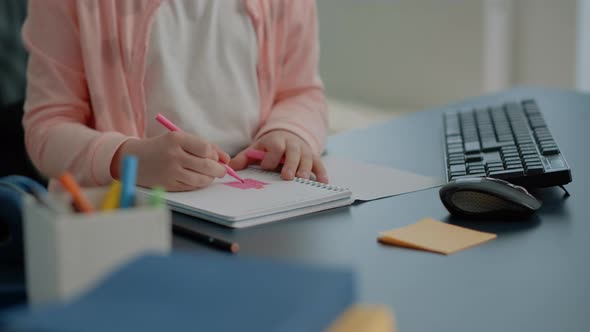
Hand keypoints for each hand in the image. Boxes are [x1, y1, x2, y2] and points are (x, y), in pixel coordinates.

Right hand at [111, 132, 229, 190]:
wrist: (134, 158)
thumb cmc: (162, 147)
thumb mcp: (180, 139)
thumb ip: (204, 146)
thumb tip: (226, 159)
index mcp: (176, 139)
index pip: (206, 149)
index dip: (214, 154)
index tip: (214, 157)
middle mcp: (173, 155)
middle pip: (207, 166)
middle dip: (219, 170)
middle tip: (221, 170)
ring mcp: (170, 172)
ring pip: (201, 179)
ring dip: (210, 178)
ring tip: (209, 175)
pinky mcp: (168, 185)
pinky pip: (192, 186)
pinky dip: (199, 184)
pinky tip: (197, 179)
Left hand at [230, 130, 328, 182]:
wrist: (287, 134)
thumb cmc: (270, 147)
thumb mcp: (256, 149)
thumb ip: (244, 158)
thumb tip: (231, 168)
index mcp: (276, 141)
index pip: (274, 149)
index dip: (270, 158)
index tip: (266, 166)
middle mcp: (292, 144)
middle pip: (292, 153)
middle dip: (290, 164)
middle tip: (287, 176)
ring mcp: (304, 150)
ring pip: (306, 158)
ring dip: (305, 169)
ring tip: (303, 179)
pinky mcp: (313, 156)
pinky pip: (319, 163)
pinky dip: (321, 172)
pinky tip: (323, 182)